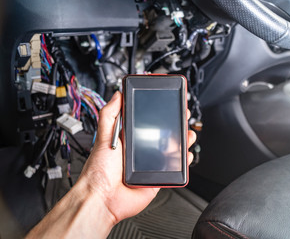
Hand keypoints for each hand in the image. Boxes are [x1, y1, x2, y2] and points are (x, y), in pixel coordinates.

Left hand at [78, 91, 196, 223]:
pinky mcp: (157, 178)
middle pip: (163, 134)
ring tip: (188, 133)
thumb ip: (109, 115)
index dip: (158, 111)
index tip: (167, 101)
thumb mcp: (103, 136)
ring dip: (183, 140)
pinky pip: (175, 168)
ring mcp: (151, 164)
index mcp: (129, 139)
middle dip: (175, 123)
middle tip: (182, 115)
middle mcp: (141, 150)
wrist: (103, 198)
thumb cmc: (98, 171)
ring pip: (172, 149)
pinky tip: (186, 154)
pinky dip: (183, 161)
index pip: (146, 120)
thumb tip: (117, 95)